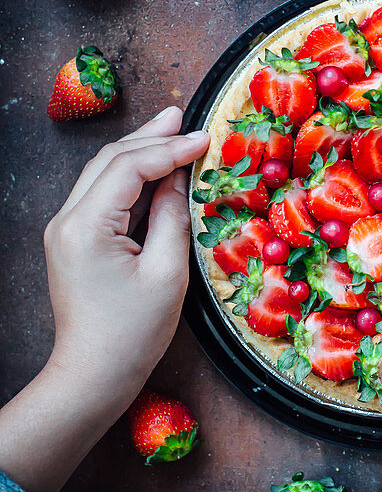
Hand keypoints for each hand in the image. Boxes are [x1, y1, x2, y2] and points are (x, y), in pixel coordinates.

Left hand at [43, 107, 209, 407]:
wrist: (92, 376)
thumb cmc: (132, 334)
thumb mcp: (167, 273)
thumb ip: (175, 217)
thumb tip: (182, 179)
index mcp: (87, 226)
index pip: (130, 167)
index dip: (170, 149)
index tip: (205, 138)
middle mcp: (67, 220)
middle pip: (110, 161)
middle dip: (150, 136)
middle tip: (184, 115)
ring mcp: (66, 230)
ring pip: (103, 173)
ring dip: (139, 151)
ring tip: (171, 129)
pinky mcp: (73, 241)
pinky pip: (102, 194)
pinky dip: (130, 176)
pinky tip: (155, 169)